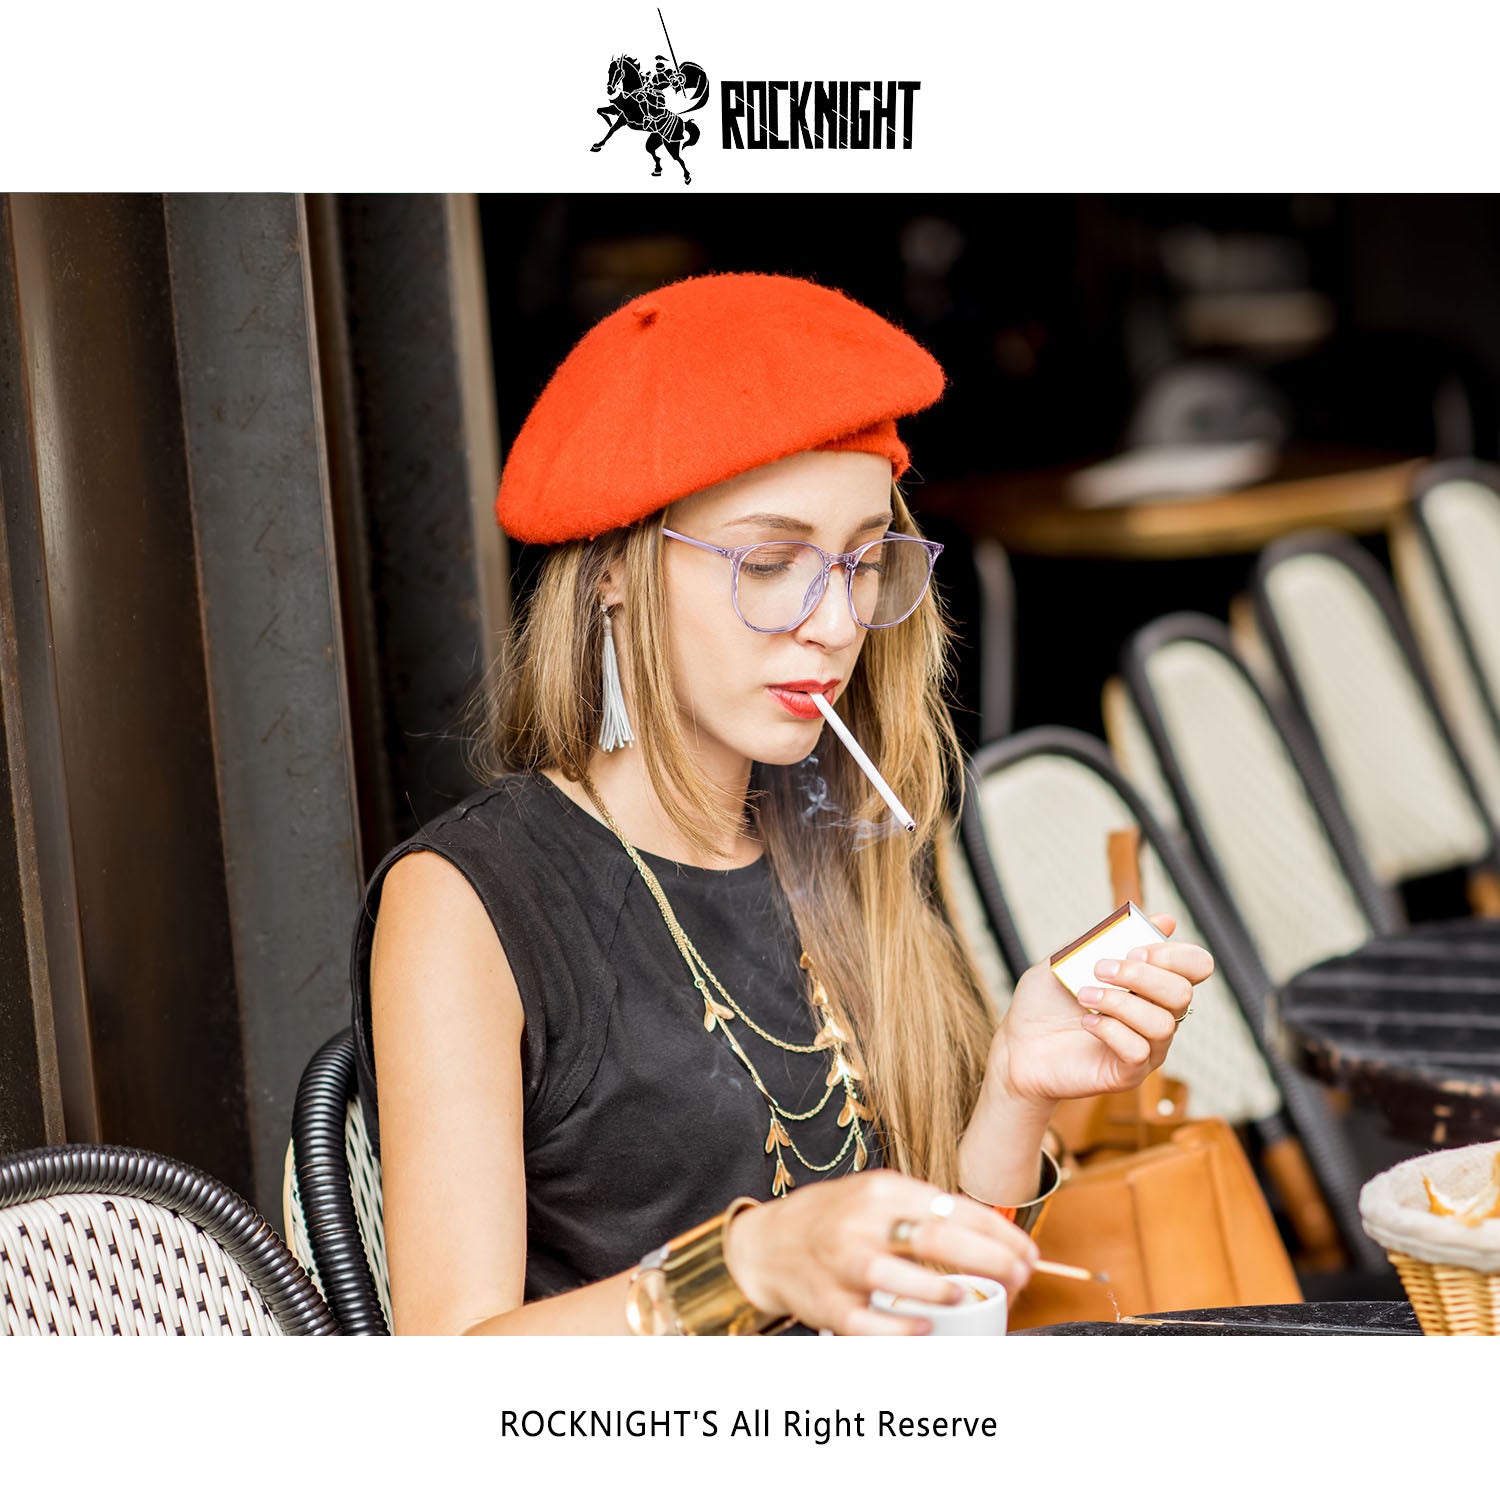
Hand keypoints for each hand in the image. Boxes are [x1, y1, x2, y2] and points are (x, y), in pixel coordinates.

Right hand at [722, 1169, 1036, 1335]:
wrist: (767, 1244)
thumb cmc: (836, 1220)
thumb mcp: (876, 1196)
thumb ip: (923, 1209)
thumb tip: (992, 1236)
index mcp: (882, 1191)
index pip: (953, 1208)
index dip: (1000, 1233)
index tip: (1029, 1253)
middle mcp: (862, 1223)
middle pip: (937, 1239)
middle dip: (991, 1261)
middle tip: (1020, 1278)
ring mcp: (843, 1265)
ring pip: (900, 1279)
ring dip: (946, 1293)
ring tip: (974, 1297)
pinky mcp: (828, 1305)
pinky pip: (871, 1323)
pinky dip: (903, 1328)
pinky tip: (927, 1328)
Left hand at [988, 915, 1213, 1105]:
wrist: (1018, 1045)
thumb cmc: (1045, 1001)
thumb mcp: (1069, 958)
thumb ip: (1110, 938)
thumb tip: (1165, 920)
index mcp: (1151, 983)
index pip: (1196, 966)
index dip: (1174, 955)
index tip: (1135, 948)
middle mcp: (1158, 1015)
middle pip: (1182, 993)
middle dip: (1141, 975)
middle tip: (1100, 969)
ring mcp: (1148, 1047)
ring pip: (1163, 1024)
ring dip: (1118, 1002)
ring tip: (1083, 995)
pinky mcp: (1129, 1074)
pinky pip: (1139, 1051)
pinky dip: (1110, 1029)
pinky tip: (1086, 1022)